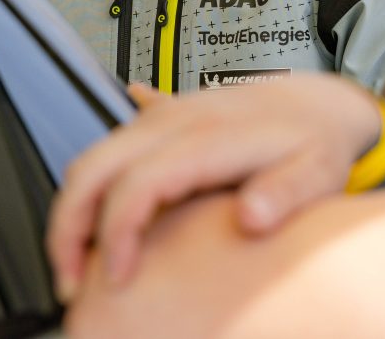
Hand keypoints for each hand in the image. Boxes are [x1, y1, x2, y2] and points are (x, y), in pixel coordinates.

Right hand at [47, 74, 382, 299]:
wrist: (315, 104)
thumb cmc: (314, 141)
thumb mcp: (317, 171)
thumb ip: (286, 194)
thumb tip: (251, 218)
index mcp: (206, 137)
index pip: (136, 183)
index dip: (116, 234)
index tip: (116, 279)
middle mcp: (173, 122)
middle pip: (91, 167)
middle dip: (67, 227)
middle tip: (70, 281)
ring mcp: (160, 120)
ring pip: (90, 161)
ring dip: (73, 213)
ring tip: (78, 266)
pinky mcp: (156, 125)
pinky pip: (107, 155)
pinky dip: (90, 193)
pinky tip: (93, 230)